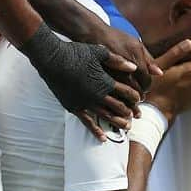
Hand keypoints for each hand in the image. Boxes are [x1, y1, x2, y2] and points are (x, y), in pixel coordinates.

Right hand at [20, 24, 140, 134]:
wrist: (52, 59)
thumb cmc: (75, 53)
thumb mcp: (99, 53)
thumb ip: (117, 61)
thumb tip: (133, 67)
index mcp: (105, 81)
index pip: (126, 92)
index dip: (135, 97)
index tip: (139, 100)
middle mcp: (97, 95)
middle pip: (119, 107)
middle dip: (129, 112)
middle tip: (136, 116)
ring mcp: (85, 103)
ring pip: (106, 117)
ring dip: (118, 122)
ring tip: (126, 127)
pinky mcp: (74, 107)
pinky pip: (87, 122)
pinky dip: (96, 131)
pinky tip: (103, 138)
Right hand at [92, 22, 159, 95]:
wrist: (92, 34)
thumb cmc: (115, 37)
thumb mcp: (136, 44)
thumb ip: (148, 60)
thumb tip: (159, 73)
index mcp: (135, 60)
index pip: (146, 81)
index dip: (147, 86)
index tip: (145, 87)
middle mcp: (124, 69)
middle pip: (136, 90)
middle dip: (138, 95)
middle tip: (138, 97)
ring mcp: (111, 75)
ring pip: (123, 95)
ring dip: (128, 100)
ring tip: (128, 99)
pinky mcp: (99, 79)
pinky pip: (110, 94)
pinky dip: (115, 99)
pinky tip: (116, 98)